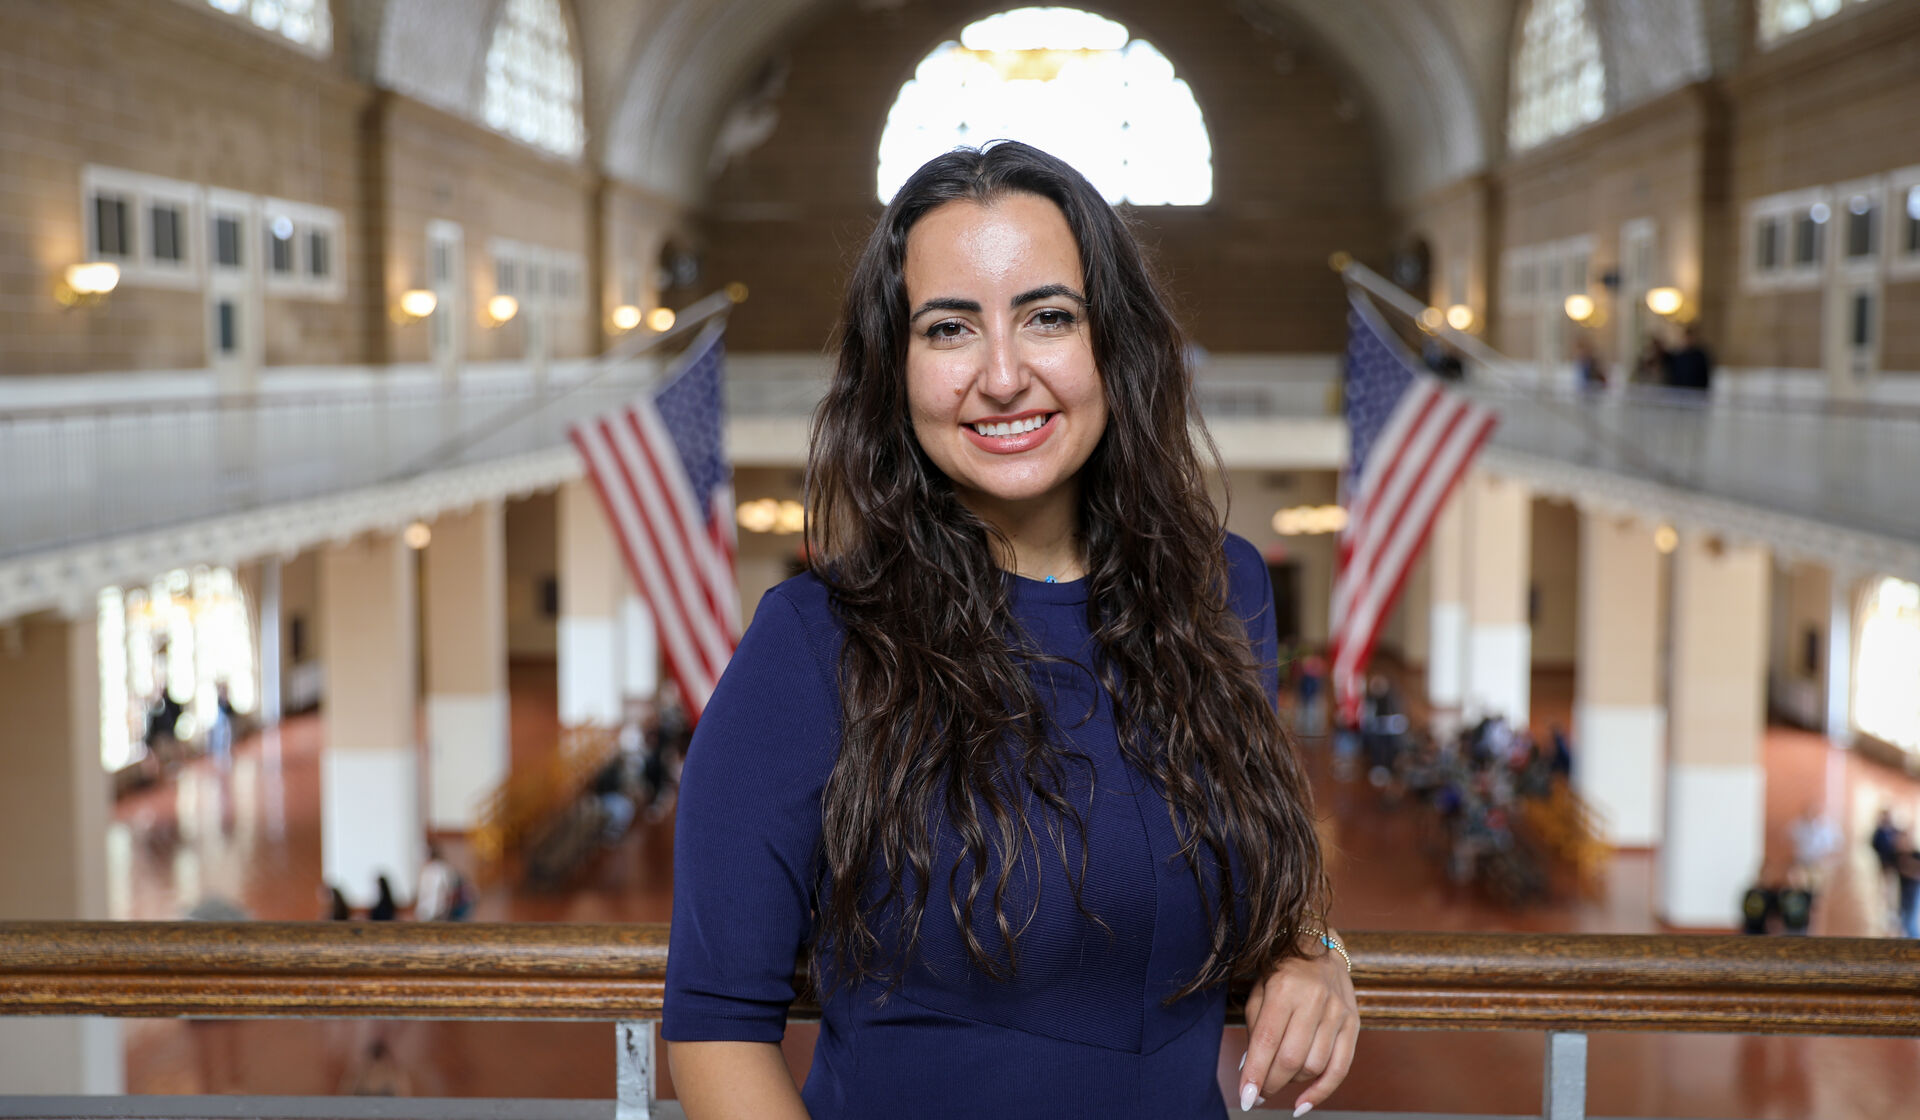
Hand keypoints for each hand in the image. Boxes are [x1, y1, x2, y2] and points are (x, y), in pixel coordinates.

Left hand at [1235, 932, 1358, 1114]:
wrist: (1318, 945)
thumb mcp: (1259, 990)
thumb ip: (1254, 1029)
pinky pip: (1341, 1068)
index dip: (1255, 1074)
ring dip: (1291, 1083)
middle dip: (1270, 1083)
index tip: (1246, 1097)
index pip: (1267, 1041)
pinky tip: (1303, 1103)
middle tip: (1258, 1093)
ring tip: (1278, 1081)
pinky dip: (1321, 1091)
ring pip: (1314, 1066)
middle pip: (1292, 1058)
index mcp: (1284, 988)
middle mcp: (1314, 1000)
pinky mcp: (1354, 1023)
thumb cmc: (1281, 969)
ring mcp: (1338, 1012)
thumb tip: (1250, 1072)